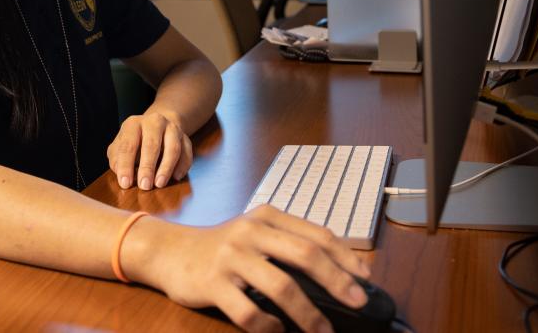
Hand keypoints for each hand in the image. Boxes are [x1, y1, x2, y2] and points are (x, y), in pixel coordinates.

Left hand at [106, 110, 192, 189]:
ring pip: (172, 148)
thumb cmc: (134, 141)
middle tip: (144, 186)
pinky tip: (175, 177)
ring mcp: (172, 128)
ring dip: (166, 167)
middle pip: (152, 144)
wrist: (156, 126)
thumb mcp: (119, 147)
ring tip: (159, 184)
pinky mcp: (185, 137)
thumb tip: (121, 173)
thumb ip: (116, 159)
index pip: (128, 145)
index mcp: (133, 124)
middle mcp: (154, 122)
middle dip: (147, 167)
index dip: (126, 165)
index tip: (125, 183)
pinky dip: (182, 166)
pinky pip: (187, 152)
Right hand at [126, 206, 372, 332]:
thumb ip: (288, 245)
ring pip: (280, 286)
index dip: (345, 257)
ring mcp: (230, 257)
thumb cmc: (223, 247)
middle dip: (337, 281)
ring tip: (323, 332)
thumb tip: (339, 275)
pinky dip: (268, 326)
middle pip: (304, 255)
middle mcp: (250, 232)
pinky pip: (248, 312)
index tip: (366, 279)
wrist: (171, 252)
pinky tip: (277, 330)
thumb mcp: (256, 234)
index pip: (315, 234)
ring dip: (308, 314)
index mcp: (266, 216)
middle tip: (358, 302)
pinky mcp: (212, 283)